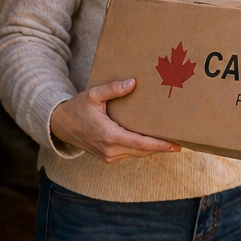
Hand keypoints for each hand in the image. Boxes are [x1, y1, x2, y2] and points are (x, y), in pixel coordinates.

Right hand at [49, 78, 180, 161]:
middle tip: (181, 141)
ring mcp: (108, 156)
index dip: (160, 145)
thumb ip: (112, 89)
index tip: (176, 145)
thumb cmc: (77, 108)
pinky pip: (130, 154)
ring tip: (171, 141)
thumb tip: (133, 82)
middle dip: (161, 147)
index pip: (140, 144)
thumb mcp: (93, 95)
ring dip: (153, 149)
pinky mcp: (108, 158)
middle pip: (143, 152)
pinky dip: (142, 149)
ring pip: (137, 154)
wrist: (60, 126)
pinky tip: (153, 142)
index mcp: (108, 135)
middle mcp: (110, 150)